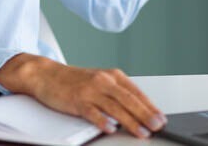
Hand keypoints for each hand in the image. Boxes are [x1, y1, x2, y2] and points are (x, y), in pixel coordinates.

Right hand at [0, 54, 165, 138]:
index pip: (136, 92)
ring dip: (130, 121)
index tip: (161, 118)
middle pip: (128, 99)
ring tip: (141, 132)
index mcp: (111, 75)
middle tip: (158, 125)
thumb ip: (116, 93)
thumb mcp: (99, 81)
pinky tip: (110, 128)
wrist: (46, 74)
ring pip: (114, 107)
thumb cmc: (73, 80)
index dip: (150, 106)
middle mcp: (103, 80)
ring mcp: (89, 90)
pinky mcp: (76, 100)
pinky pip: (92, 111)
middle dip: (146, 114)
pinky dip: (102, 120)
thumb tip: (138, 111)